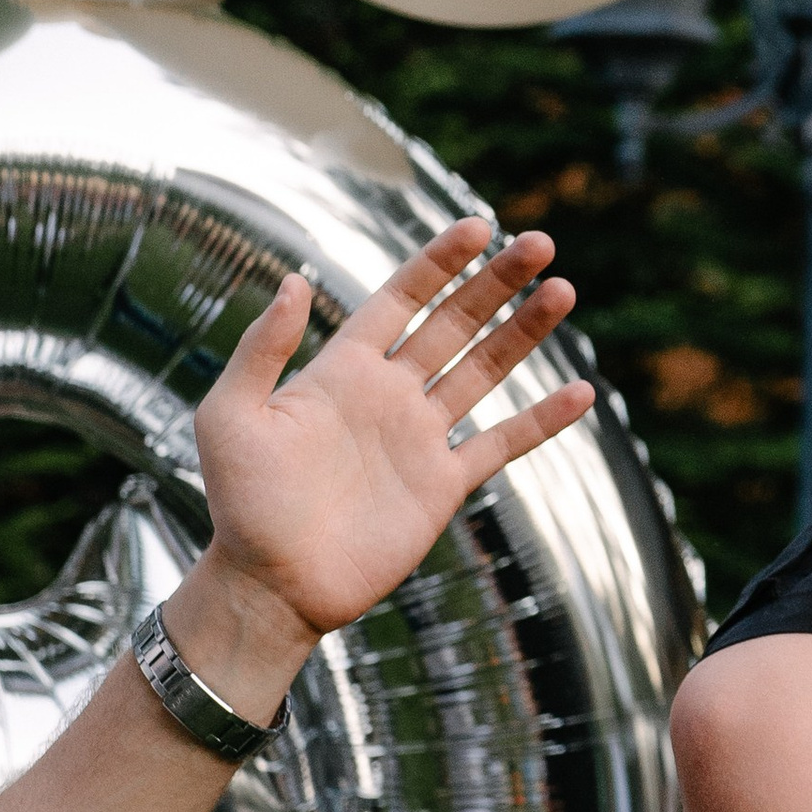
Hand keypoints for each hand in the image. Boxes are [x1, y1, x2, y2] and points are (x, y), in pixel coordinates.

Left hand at [176, 218, 592, 705]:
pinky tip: (581, 393)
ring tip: (563, 291)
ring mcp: (420, 438)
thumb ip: (262, 347)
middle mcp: (389, 395)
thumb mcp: (230, 415)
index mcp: (343, 370)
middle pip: (455, 323)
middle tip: (540, 243)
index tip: (477, 227)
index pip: (401, 300)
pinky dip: (542, 420)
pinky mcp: (443, 486)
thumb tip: (295, 279)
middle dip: (496, 282)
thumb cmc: (240, 502)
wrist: (270, 584)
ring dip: (524, 332)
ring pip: (485, 370)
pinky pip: (501, 444)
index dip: (439, 263)